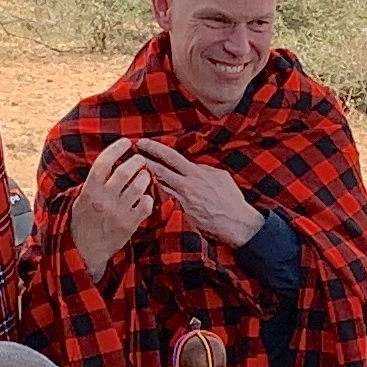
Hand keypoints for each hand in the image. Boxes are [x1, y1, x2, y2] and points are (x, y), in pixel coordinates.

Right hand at [69, 137, 157, 278]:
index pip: (103, 162)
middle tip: (139, 160)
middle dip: (136, 161)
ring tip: (143, 176)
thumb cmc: (83, 222)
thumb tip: (110, 162)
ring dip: (144, 177)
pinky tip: (144, 197)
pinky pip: (146, 205)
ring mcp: (118, 213)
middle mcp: (104, 200)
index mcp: (89, 191)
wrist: (86, 250)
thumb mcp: (81, 200)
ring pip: (138, 187)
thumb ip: (94, 183)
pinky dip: (148, 198)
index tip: (125, 142)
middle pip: (125, 172)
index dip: (116, 148)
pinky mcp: (130, 224)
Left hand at [127, 139, 263, 248]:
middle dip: (143, 159)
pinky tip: (143, 192)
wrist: (236, 223)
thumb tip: (194, 166)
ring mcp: (183, 199)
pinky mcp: (182, 213)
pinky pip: (165, 201)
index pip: (171, 157)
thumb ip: (204, 170)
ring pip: (159, 185)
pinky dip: (155, 195)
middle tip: (129, 153)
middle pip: (160, 169)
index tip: (142, 142)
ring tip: (131, 170)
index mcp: (197, 173)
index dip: (155, 149)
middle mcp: (187, 184)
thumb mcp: (221, 178)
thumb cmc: (231, 200)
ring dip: (144, 177)